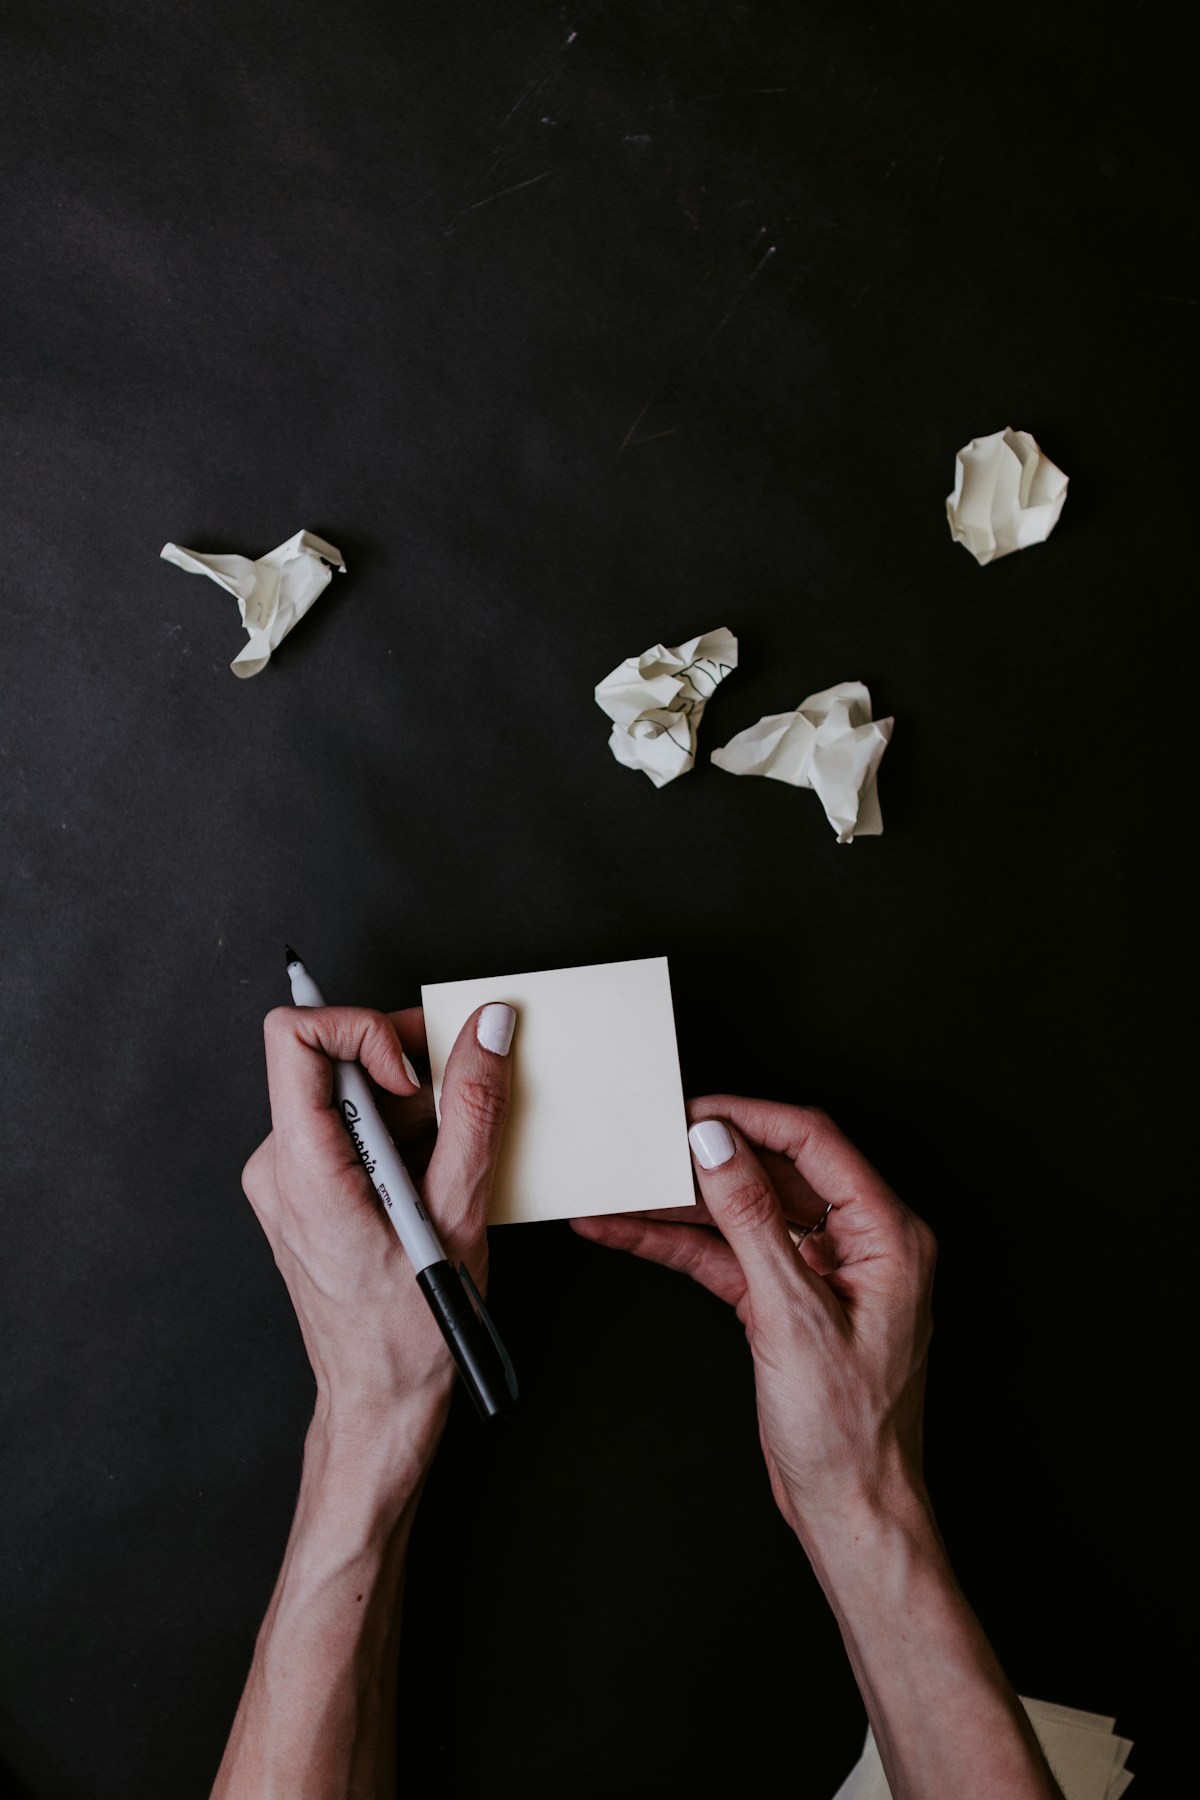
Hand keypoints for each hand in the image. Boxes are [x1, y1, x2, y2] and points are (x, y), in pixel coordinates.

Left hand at [241, 1000, 515, 1439]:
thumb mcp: (460, 1214)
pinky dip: (400, 1136)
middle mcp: (278, 1166)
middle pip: (332, 1061)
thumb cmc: (408, 1336)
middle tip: (459, 1107)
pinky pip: (349, 1128)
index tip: (414, 1069)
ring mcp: (287, 1180)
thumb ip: (474, 1111)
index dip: (364, 1028)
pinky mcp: (305, 1190)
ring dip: (411, 1110)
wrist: (378, 1405)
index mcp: (302, 1170)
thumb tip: (487, 1031)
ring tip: (450, 1167)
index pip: (295, 1036)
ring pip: (347, 1094)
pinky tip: (434, 1182)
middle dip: (407, 1070)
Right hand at [572, 1096, 935, 1539]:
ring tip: (618, 1187)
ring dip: (681, 1203)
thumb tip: (717, 1145)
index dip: (748, 1118)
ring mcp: (821, 1272)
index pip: (814, 1142)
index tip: (690, 1112)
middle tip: (645, 1144)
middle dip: (705, 1158)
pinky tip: (629, 1230)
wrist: (848, 1510)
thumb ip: (751, 1219)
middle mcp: (860, 1243)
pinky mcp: (786, 1301)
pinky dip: (680, 1244)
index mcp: (887, 1234)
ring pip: (743, 1213)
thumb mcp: (791, 1314)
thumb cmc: (848, 1432)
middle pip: (773, 1171)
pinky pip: (729, 1255)